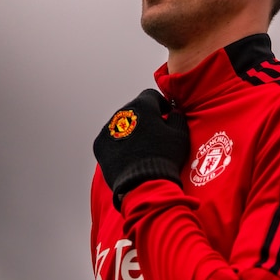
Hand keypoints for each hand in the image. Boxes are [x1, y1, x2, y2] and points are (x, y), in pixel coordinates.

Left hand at [93, 89, 189, 210]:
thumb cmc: (164, 157)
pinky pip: (111, 139)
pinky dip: (119, 144)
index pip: (150, 96)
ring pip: (121, 124)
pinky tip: (128, 156)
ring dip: (130, 130)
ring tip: (140, 147)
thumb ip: (177, 117)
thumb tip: (173, 112)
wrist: (142, 183)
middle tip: (154, 134)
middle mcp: (121, 113)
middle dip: (144, 118)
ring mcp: (108, 129)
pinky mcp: (99, 144)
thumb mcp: (180, 134)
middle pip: (135, 110)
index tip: (165, 115)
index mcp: (142, 106)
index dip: (160, 104)